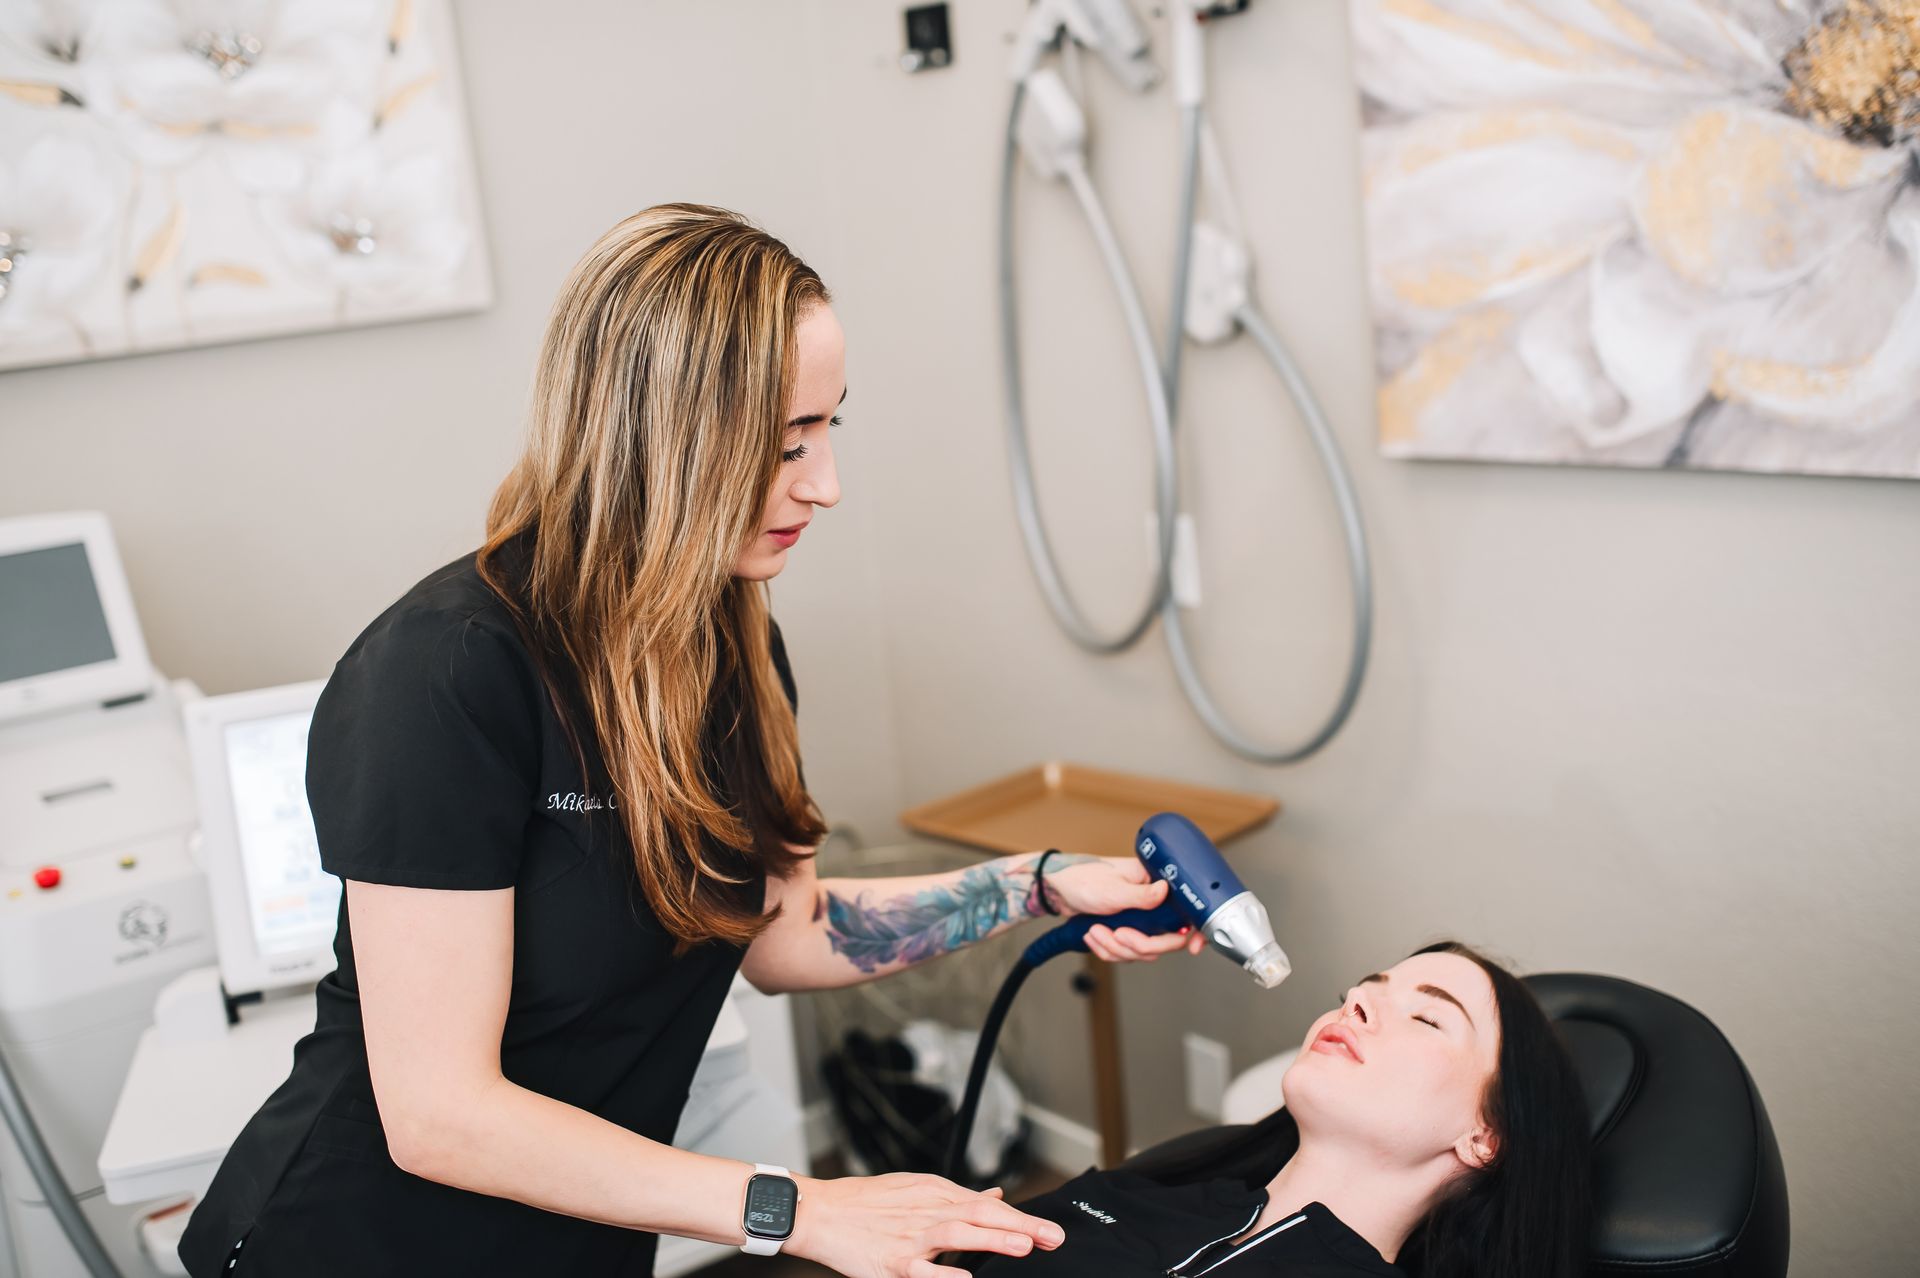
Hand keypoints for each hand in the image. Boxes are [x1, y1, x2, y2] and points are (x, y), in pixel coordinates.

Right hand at [786, 1172, 1064, 1277]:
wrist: (821, 1211)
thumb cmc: (868, 1202)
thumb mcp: (916, 1189)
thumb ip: (958, 1197)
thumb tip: (996, 1196)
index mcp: (935, 1193)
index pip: (986, 1205)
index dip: (1021, 1217)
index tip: (1051, 1230)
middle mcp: (927, 1211)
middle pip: (980, 1215)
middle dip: (1021, 1226)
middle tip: (1053, 1237)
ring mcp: (910, 1236)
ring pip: (957, 1234)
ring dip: (992, 1240)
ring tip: (1024, 1246)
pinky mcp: (891, 1261)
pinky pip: (922, 1270)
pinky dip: (944, 1274)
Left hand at [1044, 856, 1206, 960]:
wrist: (1058, 890)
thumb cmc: (1084, 879)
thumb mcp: (1113, 889)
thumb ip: (1142, 895)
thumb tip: (1167, 891)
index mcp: (1156, 884)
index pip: (1187, 911)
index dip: (1195, 932)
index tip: (1195, 947)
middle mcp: (1154, 903)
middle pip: (1166, 939)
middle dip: (1139, 944)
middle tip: (1118, 935)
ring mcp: (1141, 920)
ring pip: (1144, 951)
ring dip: (1116, 947)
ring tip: (1095, 931)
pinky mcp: (1128, 932)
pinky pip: (1126, 953)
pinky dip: (1108, 949)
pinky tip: (1093, 936)